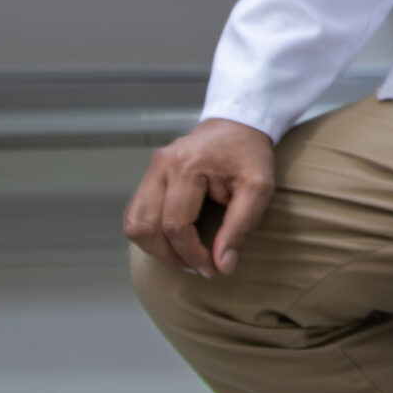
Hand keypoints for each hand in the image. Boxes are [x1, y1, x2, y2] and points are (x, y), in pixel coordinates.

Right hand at [123, 118, 275, 275]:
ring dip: (155, 248)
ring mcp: (151, 170)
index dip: (192, 255)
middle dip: (170, 256)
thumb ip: (240, 227)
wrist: (237, 123)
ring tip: (185, 257)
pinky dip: (150, 234)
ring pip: (134, 224)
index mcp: (186, 167)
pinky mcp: (149, 176)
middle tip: (198, 267)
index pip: (175, 226)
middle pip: (146, 228)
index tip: (213, 269)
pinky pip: (136, 214)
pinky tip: (174, 241)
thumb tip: (222, 264)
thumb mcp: (259, 188)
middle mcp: (161, 167)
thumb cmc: (249, 154)